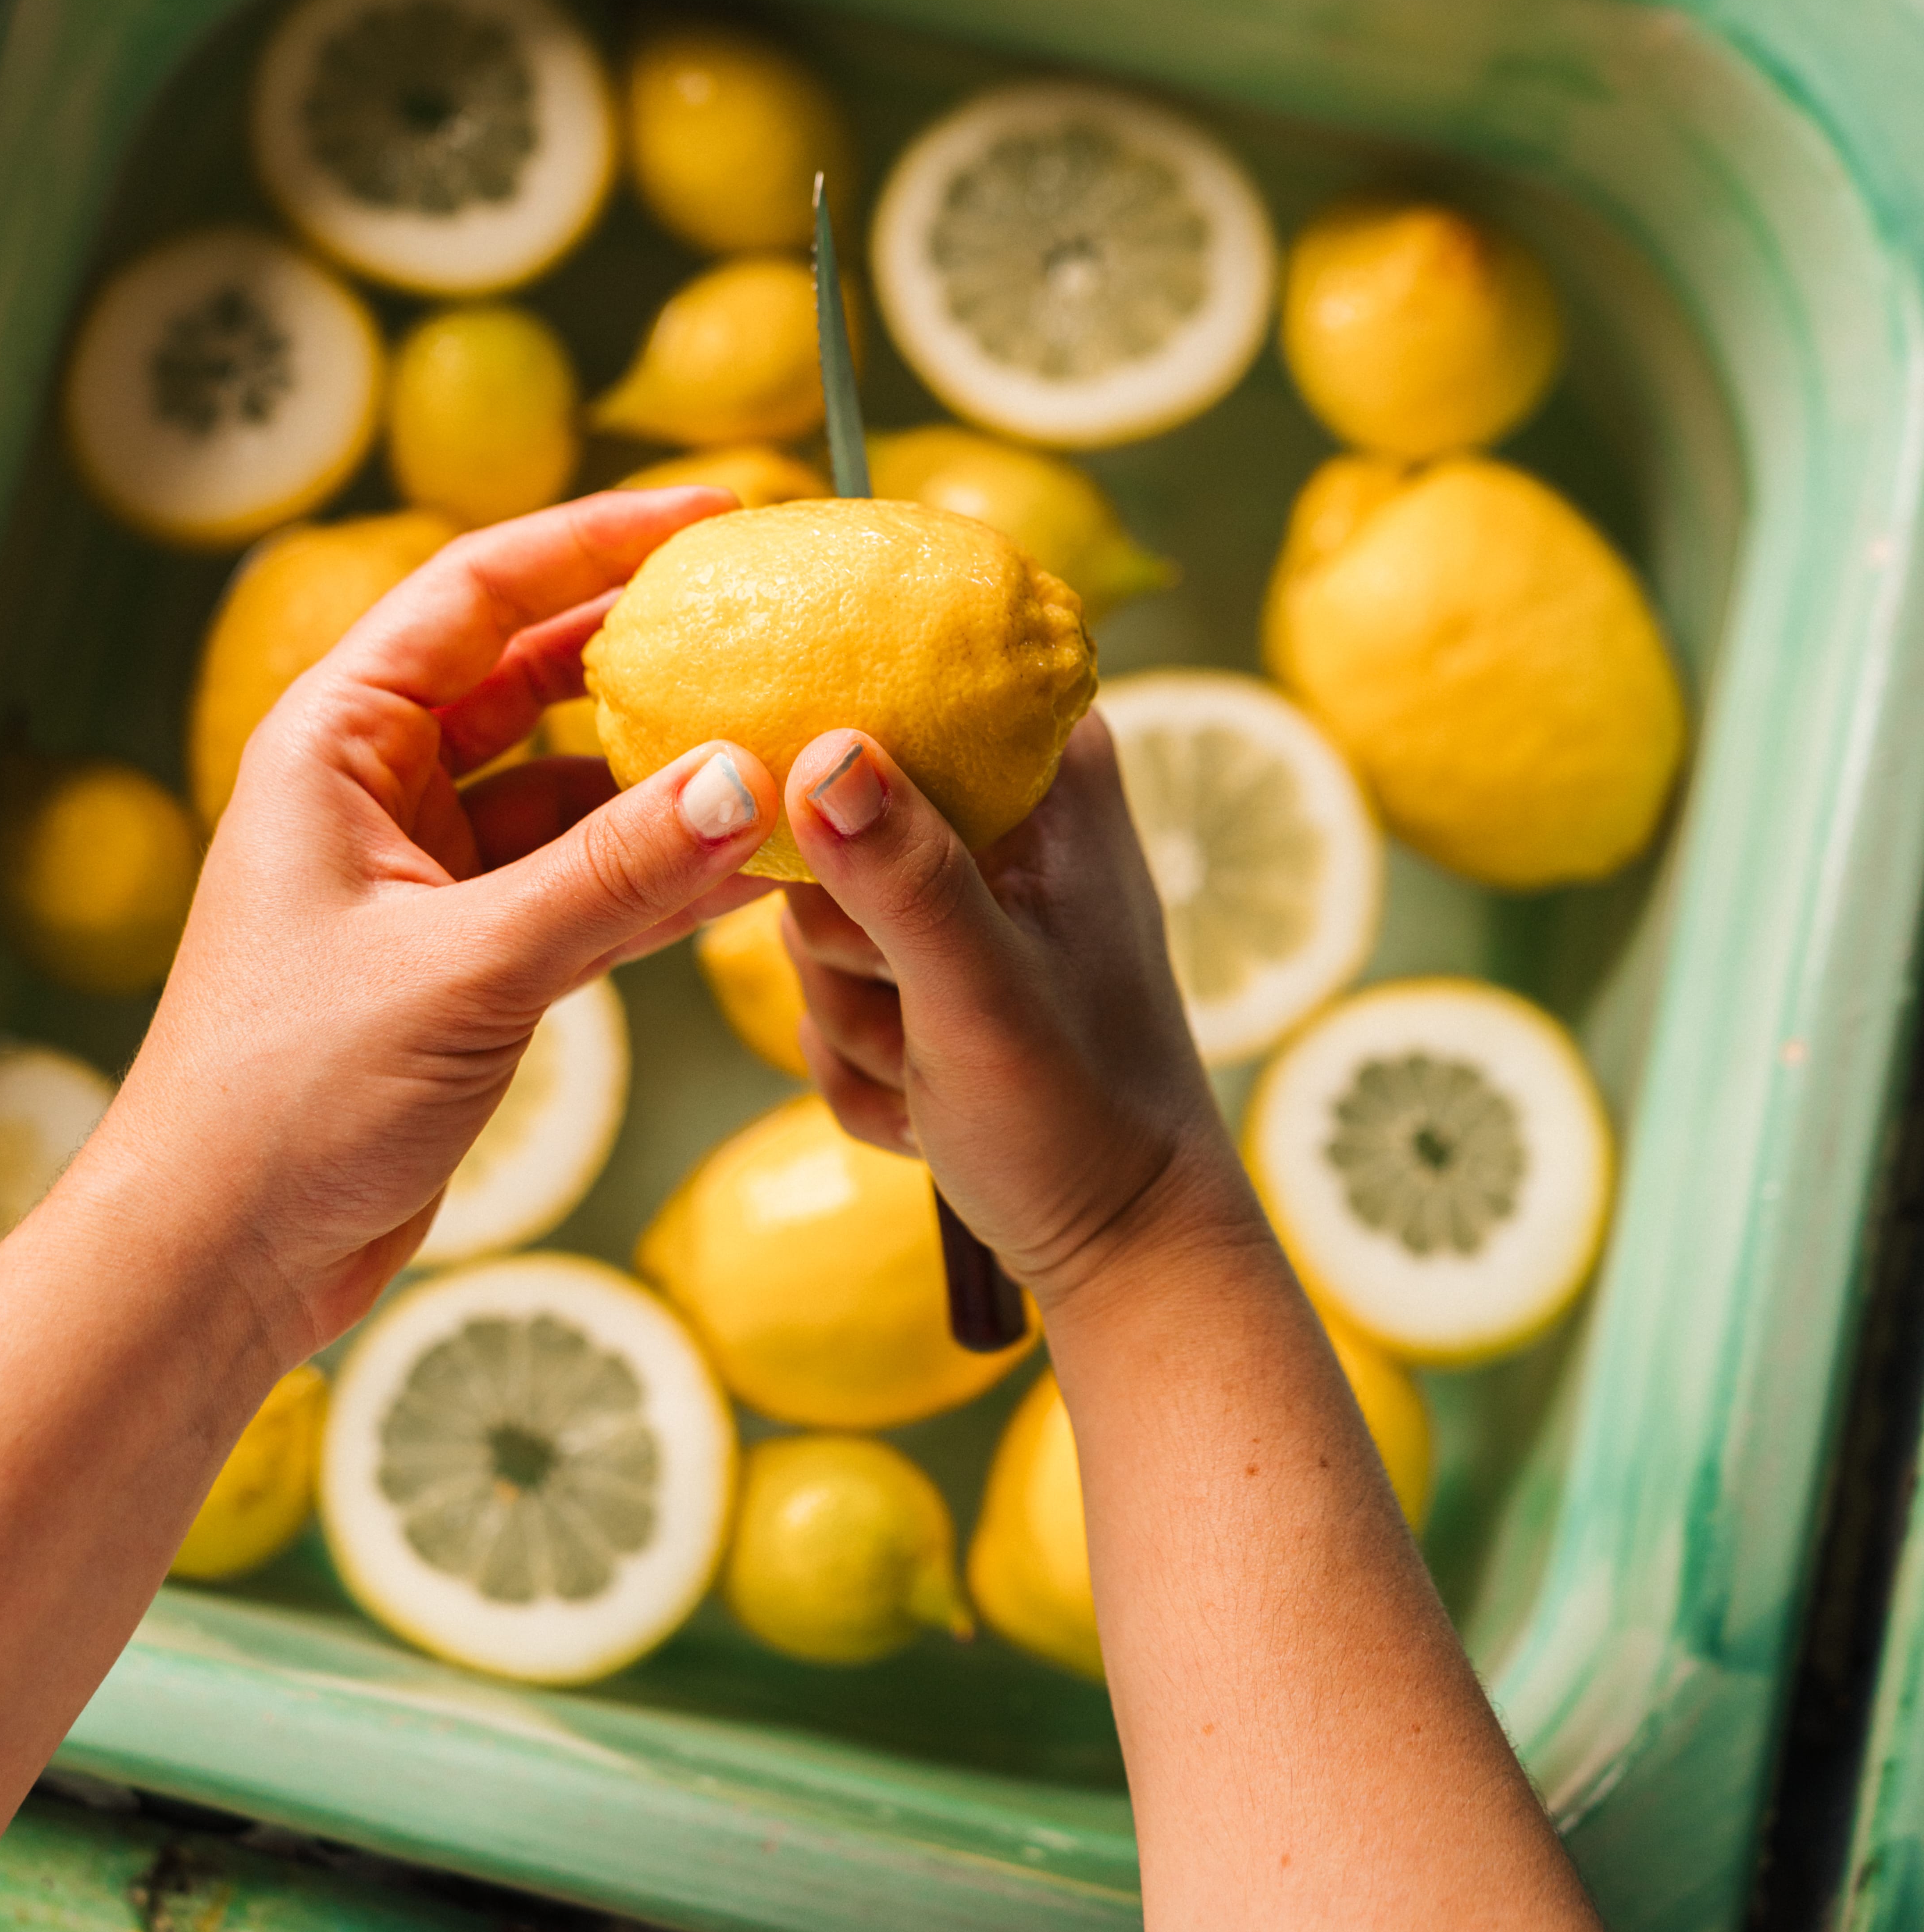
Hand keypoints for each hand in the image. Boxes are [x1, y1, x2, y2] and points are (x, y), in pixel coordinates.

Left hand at [93, 489, 779, 1365]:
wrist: (219, 1255)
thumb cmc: (289, 1097)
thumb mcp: (466, 968)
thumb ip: (613, 874)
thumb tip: (750, 778)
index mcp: (337, 741)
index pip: (480, 588)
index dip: (599, 537)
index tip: (717, 513)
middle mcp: (378, 787)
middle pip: (533, 671)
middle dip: (651, 646)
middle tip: (773, 617)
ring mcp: (425, 871)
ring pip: (571, 786)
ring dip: (671, 776)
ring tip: (790, 746)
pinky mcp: (465, 953)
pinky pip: (583, 882)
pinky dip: (661, 875)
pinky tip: (756, 868)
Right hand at [781, 711, 1245, 1314]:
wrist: (1122, 1242)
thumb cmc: (1081, 1116)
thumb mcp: (982, 993)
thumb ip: (904, 875)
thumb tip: (820, 756)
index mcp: (1046, 772)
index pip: (897, 689)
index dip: (835, 771)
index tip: (843, 873)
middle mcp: (1003, 812)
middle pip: (822, 819)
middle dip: (848, 942)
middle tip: (921, 1009)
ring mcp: (957, 892)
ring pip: (809, 918)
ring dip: (856, 1014)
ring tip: (938, 1064)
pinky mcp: (921, 964)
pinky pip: (822, 993)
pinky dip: (863, 1061)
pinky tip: (930, 1096)